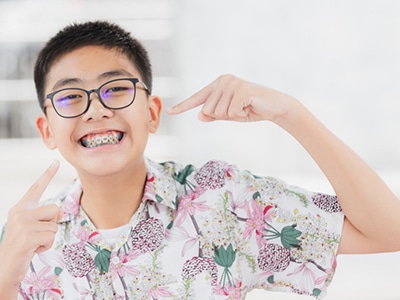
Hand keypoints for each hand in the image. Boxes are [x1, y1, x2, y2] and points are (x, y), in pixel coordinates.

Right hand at [0, 161, 61, 289]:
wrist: (4, 269)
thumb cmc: (22, 248)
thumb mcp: (33, 229)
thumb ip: (44, 217)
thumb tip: (59, 213)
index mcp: (20, 209)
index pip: (36, 188)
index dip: (47, 174)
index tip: (56, 161)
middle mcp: (19, 212)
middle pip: (54, 209)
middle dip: (51, 225)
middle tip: (35, 236)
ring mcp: (22, 224)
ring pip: (54, 224)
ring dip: (48, 237)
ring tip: (33, 244)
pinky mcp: (27, 236)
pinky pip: (52, 236)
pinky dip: (46, 246)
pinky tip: (32, 250)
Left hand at [166, 74, 294, 122]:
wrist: (275, 107)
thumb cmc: (251, 109)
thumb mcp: (229, 114)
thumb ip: (214, 115)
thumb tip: (200, 115)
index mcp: (218, 84)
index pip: (198, 98)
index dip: (183, 106)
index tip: (170, 112)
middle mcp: (223, 81)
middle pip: (208, 110)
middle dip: (223, 116)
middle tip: (239, 110)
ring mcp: (232, 84)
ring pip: (218, 112)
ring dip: (233, 115)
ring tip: (245, 107)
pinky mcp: (241, 90)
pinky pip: (231, 113)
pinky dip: (240, 115)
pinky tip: (250, 107)